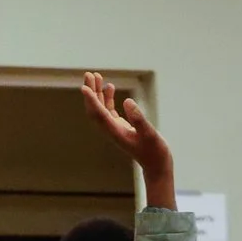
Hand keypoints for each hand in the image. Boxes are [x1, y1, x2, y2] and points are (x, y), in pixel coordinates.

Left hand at [79, 71, 174, 210]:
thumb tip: (127, 101)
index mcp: (116, 132)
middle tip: (89, 75)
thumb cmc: (155, 152)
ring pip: (100, 108)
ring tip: (96, 76)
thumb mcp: (150, 134)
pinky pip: (108, 110)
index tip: (84, 87)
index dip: (91, 101)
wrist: (157, 165)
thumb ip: (138, 118)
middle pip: (95, 109)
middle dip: (91, 92)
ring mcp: (115, 128)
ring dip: (96, 92)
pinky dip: (106, 98)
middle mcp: (111, 130)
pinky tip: (109, 87)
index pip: (99, 114)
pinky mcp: (120, 126)